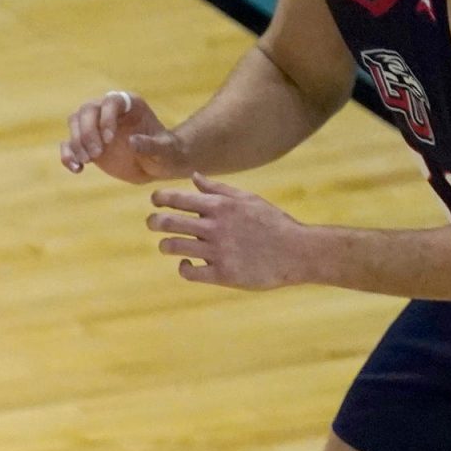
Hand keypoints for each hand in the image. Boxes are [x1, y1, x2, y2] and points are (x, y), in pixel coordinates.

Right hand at [61, 91, 187, 181]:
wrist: (156, 165)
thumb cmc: (165, 154)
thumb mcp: (164, 151)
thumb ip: (151, 145)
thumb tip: (132, 141)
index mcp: (130, 105)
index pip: (111, 101)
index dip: (106, 118)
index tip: (109, 140)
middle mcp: (109, 111)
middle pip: (87, 110)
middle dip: (87, 132)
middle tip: (95, 155)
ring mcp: (96, 126)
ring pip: (74, 123)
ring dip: (76, 143)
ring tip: (87, 161)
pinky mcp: (86, 143)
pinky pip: (69, 144)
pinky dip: (68, 155)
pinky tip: (78, 169)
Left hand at [149, 176, 310, 289]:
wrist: (298, 252)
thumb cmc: (272, 223)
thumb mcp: (248, 199)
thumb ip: (218, 189)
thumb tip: (193, 176)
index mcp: (222, 207)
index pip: (179, 199)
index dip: (160, 198)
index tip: (155, 200)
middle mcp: (216, 227)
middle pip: (168, 222)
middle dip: (154, 221)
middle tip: (153, 222)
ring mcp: (218, 251)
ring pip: (173, 246)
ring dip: (165, 245)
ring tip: (168, 244)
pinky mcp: (222, 274)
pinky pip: (188, 272)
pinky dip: (183, 267)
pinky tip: (187, 262)